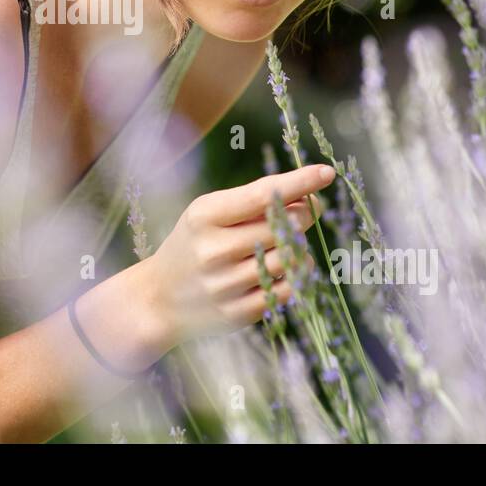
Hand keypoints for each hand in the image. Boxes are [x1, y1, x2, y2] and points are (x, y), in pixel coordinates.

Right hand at [144, 164, 334, 344]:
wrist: (159, 296)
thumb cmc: (194, 243)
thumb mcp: (209, 213)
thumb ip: (252, 202)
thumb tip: (309, 199)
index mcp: (203, 217)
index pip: (262, 195)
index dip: (299, 182)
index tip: (326, 172)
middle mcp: (213, 251)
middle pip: (282, 226)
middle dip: (302, 214)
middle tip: (303, 211)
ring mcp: (225, 285)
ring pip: (290, 258)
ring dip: (300, 247)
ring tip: (290, 242)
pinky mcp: (238, 313)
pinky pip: (288, 289)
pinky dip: (296, 274)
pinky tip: (285, 267)